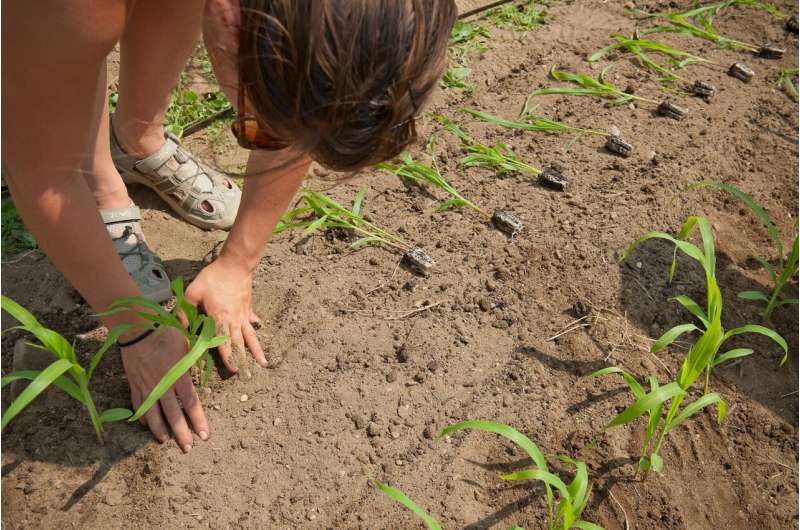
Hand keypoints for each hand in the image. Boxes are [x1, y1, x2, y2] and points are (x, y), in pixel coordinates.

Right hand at [121, 326, 208, 450]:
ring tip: (164, 441)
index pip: (191, 403)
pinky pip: (138, 404)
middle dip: (181, 433)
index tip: (204, 435)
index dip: (198, 421)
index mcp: (178, 375)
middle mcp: (162, 385)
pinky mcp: (134, 384)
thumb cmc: (166, 333)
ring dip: (159, 429)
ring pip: (153, 413)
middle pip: (173, 414)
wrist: (137, 328)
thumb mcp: (187, 346)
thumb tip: (200, 374)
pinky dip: (142, 416)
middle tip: (187, 448)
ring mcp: (146, 386)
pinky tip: (145, 424)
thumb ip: (192, 363)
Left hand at [185, 258, 265, 372]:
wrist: (235, 264)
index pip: (223, 342)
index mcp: (220, 318)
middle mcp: (234, 320)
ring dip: (257, 350)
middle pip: (239, 343)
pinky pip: (252, 320)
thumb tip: (181, 328)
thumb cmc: (213, 277)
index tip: (232, 369)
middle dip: (242, 360)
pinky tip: (260, 330)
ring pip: (251, 336)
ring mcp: (243, 314)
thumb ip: (185, 311)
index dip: (227, 357)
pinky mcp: (248, 307)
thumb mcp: (193, 292)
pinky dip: (256, 327)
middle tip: (246, 374)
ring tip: (263, 363)